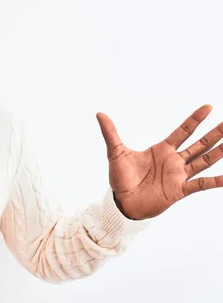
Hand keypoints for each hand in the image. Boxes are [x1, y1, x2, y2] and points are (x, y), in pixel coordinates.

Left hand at [96, 105, 222, 219]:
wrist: (121, 202)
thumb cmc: (120, 178)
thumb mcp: (116, 153)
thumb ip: (110, 133)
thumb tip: (100, 114)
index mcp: (162, 150)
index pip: (183, 131)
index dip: (195, 119)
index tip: (208, 107)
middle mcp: (174, 161)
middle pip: (199, 144)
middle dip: (215, 134)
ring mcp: (179, 175)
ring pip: (205, 161)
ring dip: (219, 152)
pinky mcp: (179, 190)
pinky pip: (201, 185)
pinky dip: (215, 182)